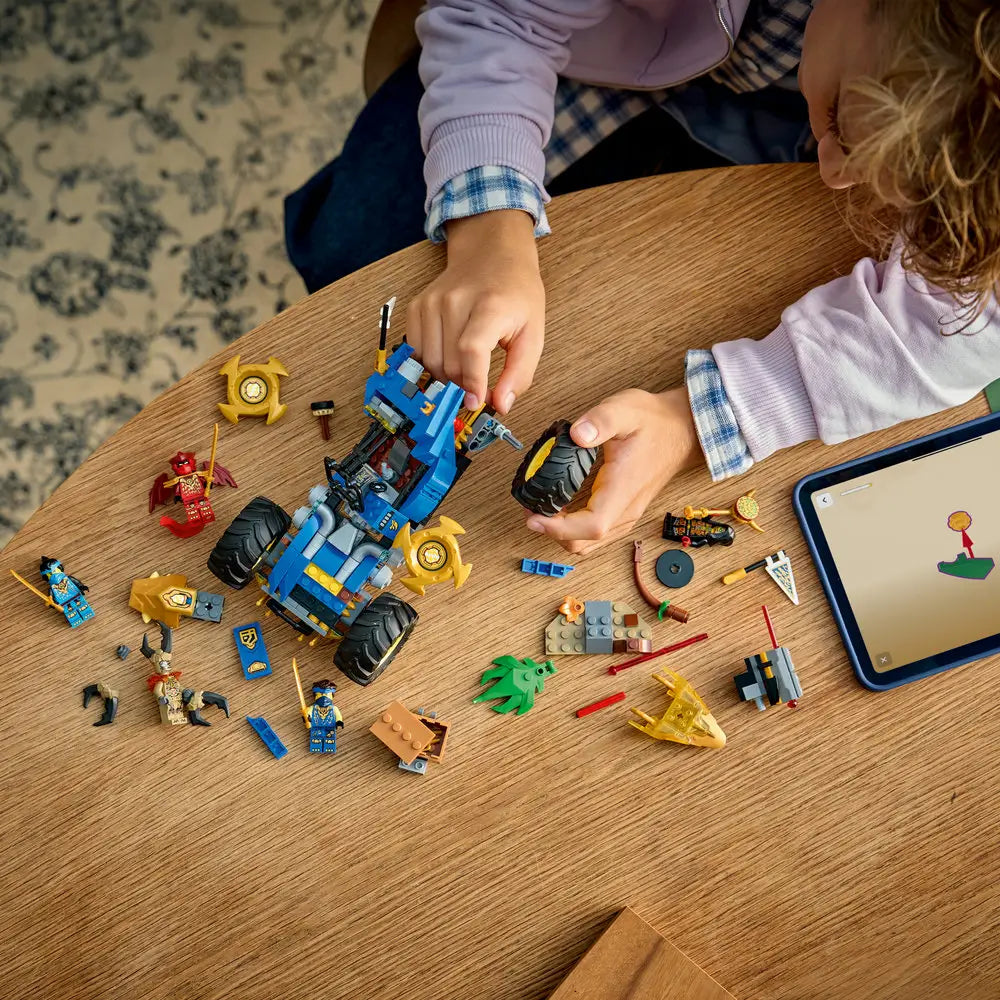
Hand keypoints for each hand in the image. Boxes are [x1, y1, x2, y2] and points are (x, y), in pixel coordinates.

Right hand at [406, 210, 543, 414]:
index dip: (472, 382)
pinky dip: (432, 362)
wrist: (492, 254)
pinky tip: (449, 355)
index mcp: (490, 305)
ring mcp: (432, 302)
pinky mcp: (418, 306)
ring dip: (447, 376)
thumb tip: (500, 405)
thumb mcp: (533, 333)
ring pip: (430, 362)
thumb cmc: (515, 293)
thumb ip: (519, 373)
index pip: (471, 351)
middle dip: (464, 384)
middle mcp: (456, 300)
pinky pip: (417, 350)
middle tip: (479, 384)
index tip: (476, 401)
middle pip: (449, 363)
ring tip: (466, 369)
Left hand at [525, 388, 702, 553]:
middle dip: (552, 533)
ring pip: (590, 543)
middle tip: (530, 510)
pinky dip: (575, 530)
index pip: (591, 525)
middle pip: (585, 542)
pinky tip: (562, 511)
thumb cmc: (655, 422)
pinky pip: (597, 534)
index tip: (534, 518)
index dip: (559, 528)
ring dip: (562, 534)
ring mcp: (627, 514)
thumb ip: (600, 421)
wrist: (681, 430)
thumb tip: (577, 435)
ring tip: (541, 512)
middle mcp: (626, 509)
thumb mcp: (625, 409)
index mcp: (623, 489)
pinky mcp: (625, 512)